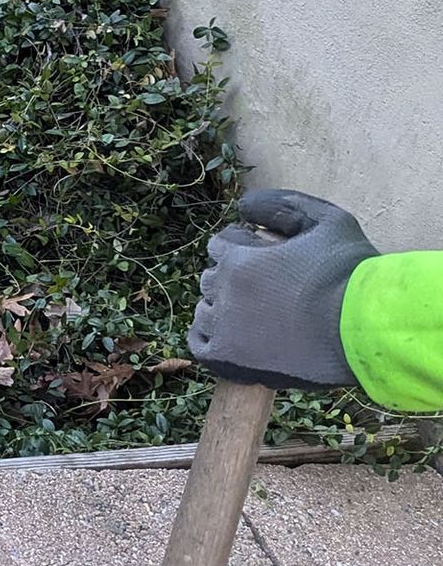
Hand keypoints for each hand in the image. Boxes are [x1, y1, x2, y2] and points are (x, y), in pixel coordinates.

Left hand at [187, 190, 377, 388]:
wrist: (366, 331)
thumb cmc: (350, 274)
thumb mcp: (327, 221)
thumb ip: (284, 206)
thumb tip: (245, 205)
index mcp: (239, 258)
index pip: (221, 245)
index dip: (243, 248)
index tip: (263, 257)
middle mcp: (224, 291)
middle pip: (212, 278)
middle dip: (234, 278)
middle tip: (267, 289)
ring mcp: (223, 328)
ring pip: (205, 311)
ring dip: (223, 309)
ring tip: (256, 316)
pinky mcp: (228, 360)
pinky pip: (200, 345)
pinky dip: (210, 339)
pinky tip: (235, 338)